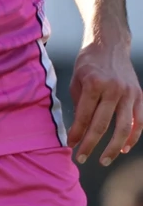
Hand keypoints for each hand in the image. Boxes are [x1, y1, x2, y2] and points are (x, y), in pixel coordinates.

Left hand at [68, 37, 142, 165]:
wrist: (109, 45)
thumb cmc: (88, 63)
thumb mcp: (76, 80)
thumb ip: (79, 105)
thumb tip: (78, 131)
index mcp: (94, 84)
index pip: (84, 116)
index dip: (76, 133)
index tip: (69, 146)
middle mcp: (113, 89)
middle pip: (102, 125)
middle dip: (90, 144)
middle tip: (81, 158)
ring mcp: (129, 93)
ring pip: (124, 128)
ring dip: (113, 148)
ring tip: (104, 160)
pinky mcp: (140, 96)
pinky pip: (138, 122)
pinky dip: (132, 137)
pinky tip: (123, 149)